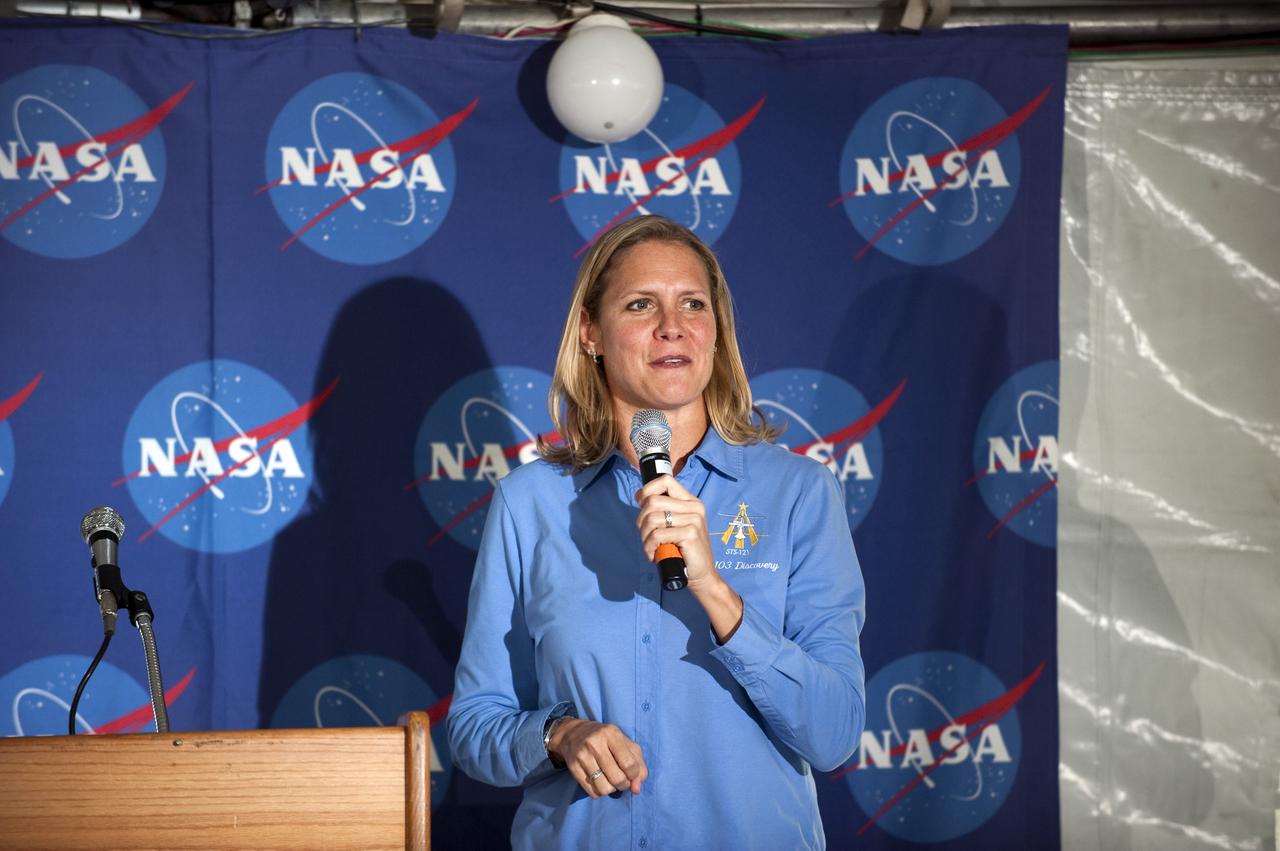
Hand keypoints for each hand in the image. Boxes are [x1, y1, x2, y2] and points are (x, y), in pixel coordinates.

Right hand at [548, 718, 647, 797]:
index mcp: (611, 733)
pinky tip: (599, 782)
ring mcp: (582, 756)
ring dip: (611, 789)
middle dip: (624, 785)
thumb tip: (636, 789)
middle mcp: (595, 743)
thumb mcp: (625, 744)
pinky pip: (592, 792)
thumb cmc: (606, 739)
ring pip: (604, 788)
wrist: (573, 733)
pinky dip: (599, 792)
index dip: (634, 775)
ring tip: (610, 781)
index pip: (629, 763)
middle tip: (622, 780)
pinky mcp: (573, 767)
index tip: (631, 774)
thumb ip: (638, 764)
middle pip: (617, 778)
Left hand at [636, 475, 743, 642]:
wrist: (702, 575)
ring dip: (644, 536)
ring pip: (653, 519)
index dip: (647, 490)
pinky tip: (654, 555)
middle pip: (653, 501)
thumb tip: (639, 496)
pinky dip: (650, 547)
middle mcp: (694, 507)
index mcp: (691, 501)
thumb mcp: (675, 525)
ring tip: (650, 547)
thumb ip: (663, 510)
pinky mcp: (691, 534)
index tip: (641, 504)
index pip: (665, 480)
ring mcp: (694, 520)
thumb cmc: (684, 551)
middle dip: (641, 520)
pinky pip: (658, 534)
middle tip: (645, 536)